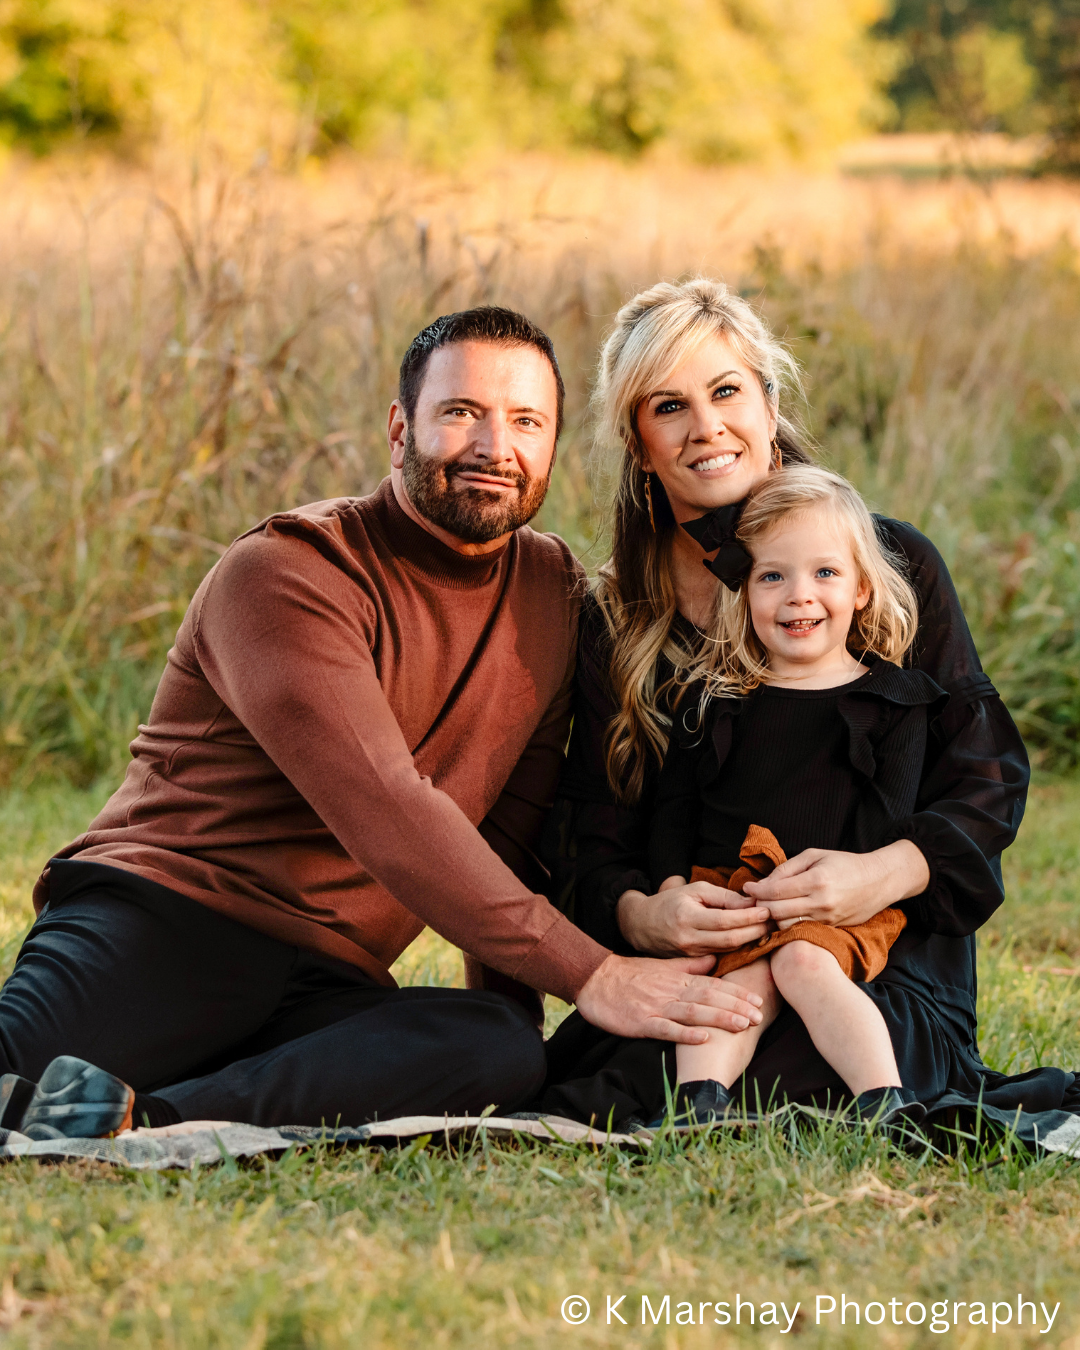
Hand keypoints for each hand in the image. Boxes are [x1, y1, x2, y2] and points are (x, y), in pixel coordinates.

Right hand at [575, 953, 764, 1043]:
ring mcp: (658, 1007)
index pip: (714, 984)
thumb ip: (689, 965)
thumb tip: (715, 961)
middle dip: (736, 1006)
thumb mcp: (663, 965)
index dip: (737, 992)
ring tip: (742, 1024)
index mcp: (678, 979)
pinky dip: (685, 1034)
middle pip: (709, 998)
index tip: (758, 999)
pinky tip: (703, 1039)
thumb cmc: (631, 974)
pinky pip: (666, 1029)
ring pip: (694, 1012)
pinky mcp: (643, 1022)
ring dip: (719, 1018)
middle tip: (760, 1014)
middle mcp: (672, 992)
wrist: (596, 979)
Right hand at [616, 877, 771, 955]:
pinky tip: (753, 943)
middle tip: (776, 923)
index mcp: (687, 917)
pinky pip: (721, 957)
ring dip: (751, 942)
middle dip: (756, 931)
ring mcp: (690, 955)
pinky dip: (738, 949)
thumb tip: (750, 902)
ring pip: (728, 951)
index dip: (749, 916)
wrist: (641, 926)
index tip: (768, 910)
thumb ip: (722, 897)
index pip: (725, 920)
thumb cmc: (671, 902)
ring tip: (770, 931)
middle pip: (730, 939)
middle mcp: (688, 939)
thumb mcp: (694, 891)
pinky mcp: (692, 964)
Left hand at [743, 839, 929, 928]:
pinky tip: (783, 917)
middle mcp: (821, 903)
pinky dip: (788, 925)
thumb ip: (787, 869)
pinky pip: (802, 930)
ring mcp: (827, 919)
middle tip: (753, 900)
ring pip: (787, 925)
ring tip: (766, 908)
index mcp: (816, 880)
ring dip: (772, 918)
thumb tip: (763, 883)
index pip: (776, 891)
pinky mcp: (831, 929)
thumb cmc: (844, 863)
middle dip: (760, 906)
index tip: (747, 887)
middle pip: (777, 912)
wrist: (879, 881)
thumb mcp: (814, 856)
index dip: (757, 890)